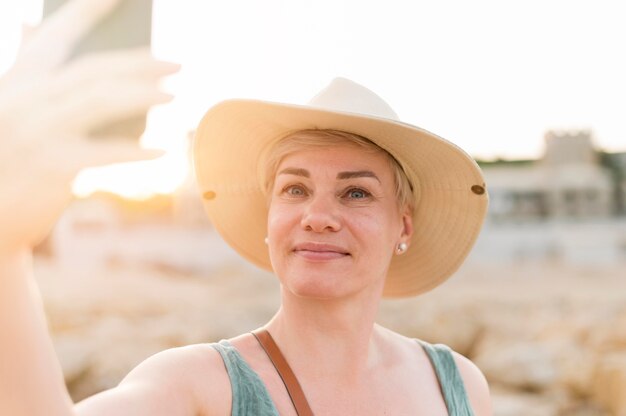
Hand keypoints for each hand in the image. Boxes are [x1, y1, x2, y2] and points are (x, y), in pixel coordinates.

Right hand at [0, 0, 178, 251]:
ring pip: (101, 99)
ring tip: (174, 95)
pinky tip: (164, 151)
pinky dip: (137, 151)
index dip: (87, 11)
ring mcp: (35, 130)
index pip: (53, 35)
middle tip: (176, 63)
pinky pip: (106, 152)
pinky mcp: (51, 165)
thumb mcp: (22, 122)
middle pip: (92, 68)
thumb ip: (54, 94)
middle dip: (139, 62)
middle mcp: (22, 98)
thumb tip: (118, 84)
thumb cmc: (12, 169)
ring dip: (144, 94)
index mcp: (15, 81)